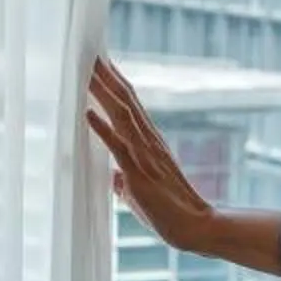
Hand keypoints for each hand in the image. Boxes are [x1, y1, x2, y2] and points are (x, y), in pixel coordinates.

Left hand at [84, 58, 280, 275]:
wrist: (194, 227)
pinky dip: (102, 129)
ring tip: (86, 71)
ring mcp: (145, 156)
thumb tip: (115, 178)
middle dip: (107, 77)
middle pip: (125, 102)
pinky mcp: (140, 174)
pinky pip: (118, 147)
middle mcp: (148, 143)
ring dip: (103, 93)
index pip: (130, 106)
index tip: (101, 63)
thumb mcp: (139, 192)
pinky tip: (87, 114)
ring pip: (122, 116)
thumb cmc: (168, 212)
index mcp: (149, 144)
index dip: (115, 84)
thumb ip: (127, 181)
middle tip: (90, 53)